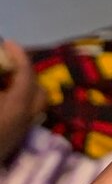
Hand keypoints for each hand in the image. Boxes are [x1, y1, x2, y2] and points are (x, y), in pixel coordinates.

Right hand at [0, 41, 45, 162]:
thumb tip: (2, 61)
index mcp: (17, 104)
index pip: (26, 73)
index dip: (18, 54)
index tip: (8, 42)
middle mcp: (26, 117)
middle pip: (37, 90)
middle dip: (24, 73)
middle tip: (6, 63)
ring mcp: (21, 131)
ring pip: (33, 104)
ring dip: (21, 88)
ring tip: (2, 80)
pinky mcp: (13, 141)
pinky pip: (23, 115)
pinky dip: (16, 102)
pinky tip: (1, 97)